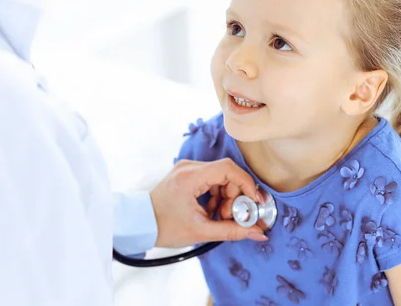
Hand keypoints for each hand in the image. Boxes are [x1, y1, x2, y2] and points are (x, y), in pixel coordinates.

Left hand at [150, 158, 268, 247]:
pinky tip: (211, 211)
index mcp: (190, 177)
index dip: (246, 183)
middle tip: (231, 216)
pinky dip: (216, 195)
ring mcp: (186, 169)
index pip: (228, 169)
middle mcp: (188, 167)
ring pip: (220, 177)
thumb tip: (259, 233)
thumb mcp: (201, 232)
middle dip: (235, 196)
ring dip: (226, 197)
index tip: (254, 202)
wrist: (141, 224)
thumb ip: (233, 231)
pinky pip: (211, 180)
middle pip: (226, 173)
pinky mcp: (186, 174)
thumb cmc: (165, 227)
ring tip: (218, 216)